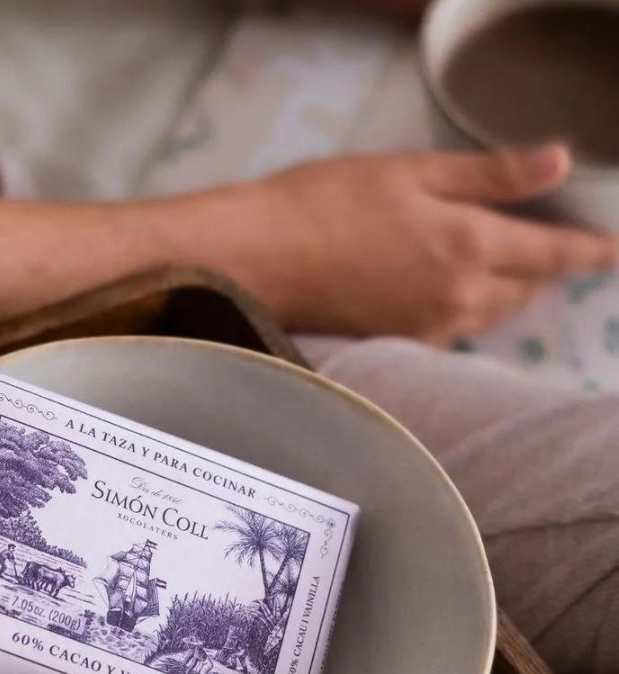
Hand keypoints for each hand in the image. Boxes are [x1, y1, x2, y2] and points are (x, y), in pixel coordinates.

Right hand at [185, 145, 618, 342]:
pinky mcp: (398, 344)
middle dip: (544, 268)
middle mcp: (459, 298)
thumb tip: (558, 162)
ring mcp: (428, 328)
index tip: (615, 251)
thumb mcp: (412, 171)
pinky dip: (466, 309)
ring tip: (495, 264)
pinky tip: (443, 289)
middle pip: (528, 290)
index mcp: (470, 246)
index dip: (592, 251)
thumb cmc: (327, 202)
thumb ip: (490, 175)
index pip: (555, 254)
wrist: (259, 259)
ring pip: (492, 313)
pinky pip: (454, 330)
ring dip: (506, 291)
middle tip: (542, 242)